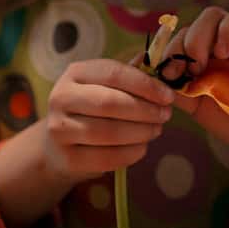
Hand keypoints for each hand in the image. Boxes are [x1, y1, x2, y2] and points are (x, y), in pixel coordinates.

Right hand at [43, 59, 174, 181]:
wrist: (60, 146)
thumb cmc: (90, 109)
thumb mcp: (104, 86)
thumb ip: (130, 77)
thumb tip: (162, 68)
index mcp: (75, 73)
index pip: (113, 73)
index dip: (145, 85)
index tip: (168, 96)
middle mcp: (61, 98)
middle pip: (110, 103)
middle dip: (145, 110)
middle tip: (165, 115)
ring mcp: (60, 130)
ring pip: (109, 132)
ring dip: (141, 132)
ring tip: (155, 130)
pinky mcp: (68, 158)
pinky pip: (107, 157)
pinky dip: (132, 153)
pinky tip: (142, 147)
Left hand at [164, 1, 228, 174]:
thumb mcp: (194, 101)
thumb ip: (175, 83)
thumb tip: (145, 69)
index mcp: (215, 46)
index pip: (192, 26)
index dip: (176, 44)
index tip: (169, 72)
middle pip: (215, 13)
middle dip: (196, 35)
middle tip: (193, 65)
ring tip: (219, 54)